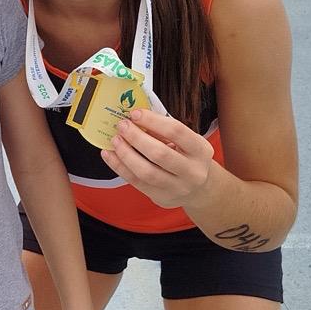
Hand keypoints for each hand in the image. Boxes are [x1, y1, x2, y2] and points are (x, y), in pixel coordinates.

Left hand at [100, 106, 214, 209]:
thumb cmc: (188, 158)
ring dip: (126, 154)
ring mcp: (177, 187)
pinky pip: (136, 182)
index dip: (153, 121)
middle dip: (136, 137)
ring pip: (146, 171)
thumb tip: (136, 118)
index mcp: (201, 150)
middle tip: (122, 126)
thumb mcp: (186, 142)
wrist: (199, 190)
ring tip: (115, 140)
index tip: (135, 113)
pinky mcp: (160, 197)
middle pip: (160, 153)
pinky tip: (109, 155)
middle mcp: (192, 171)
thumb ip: (165, 131)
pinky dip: (119, 167)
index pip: (177, 131)